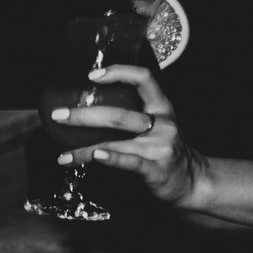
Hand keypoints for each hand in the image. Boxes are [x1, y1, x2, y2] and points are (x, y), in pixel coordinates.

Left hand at [51, 65, 207, 208]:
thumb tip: (89, 111)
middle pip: (120, 115)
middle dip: (85, 115)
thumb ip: (134, 117)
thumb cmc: (167, 151)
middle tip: (59, 116)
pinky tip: (94, 157)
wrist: (192, 180)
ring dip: (85, 148)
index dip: (119, 72)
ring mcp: (160, 147)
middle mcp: (163, 125)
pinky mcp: (157, 169)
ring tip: (63, 154)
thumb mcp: (159, 127)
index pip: (144, 79)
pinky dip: (109, 158)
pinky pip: (129, 162)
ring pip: (117, 142)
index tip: (92, 75)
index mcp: (163, 109)